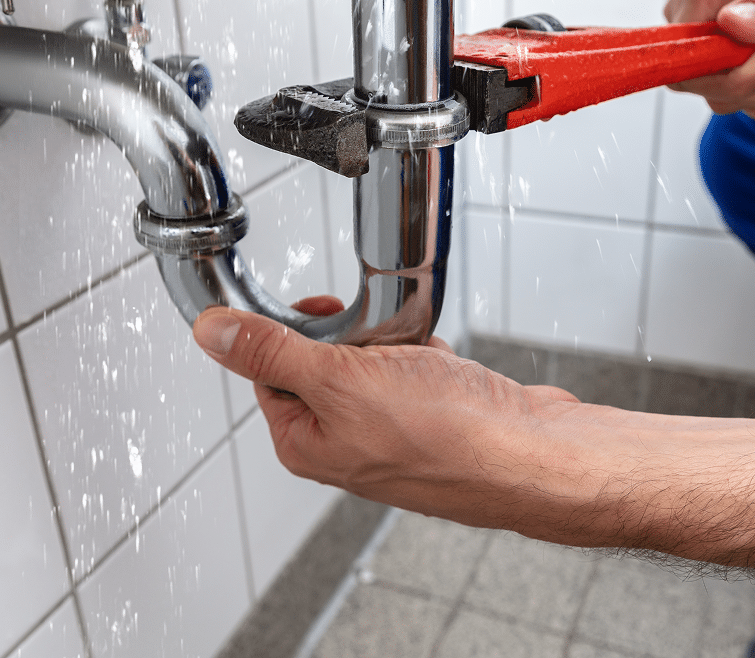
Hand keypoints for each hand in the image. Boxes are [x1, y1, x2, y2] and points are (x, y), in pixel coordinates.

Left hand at [192, 300, 597, 540]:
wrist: (531, 454)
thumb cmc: (446, 434)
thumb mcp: (340, 381)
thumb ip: (272, 352)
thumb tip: (211, 334)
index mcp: (306, 441)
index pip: (269, 370)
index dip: (290, 333)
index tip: (319, 312)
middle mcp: (344, 441)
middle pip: (323, 360)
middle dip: (355, 337)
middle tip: (379, 340)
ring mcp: (390, 429)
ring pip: (372, 359)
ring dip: (393, 343)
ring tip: (419, 357)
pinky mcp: (429, 415)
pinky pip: (412, 367)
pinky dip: (426, 355)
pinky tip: (443, 368)